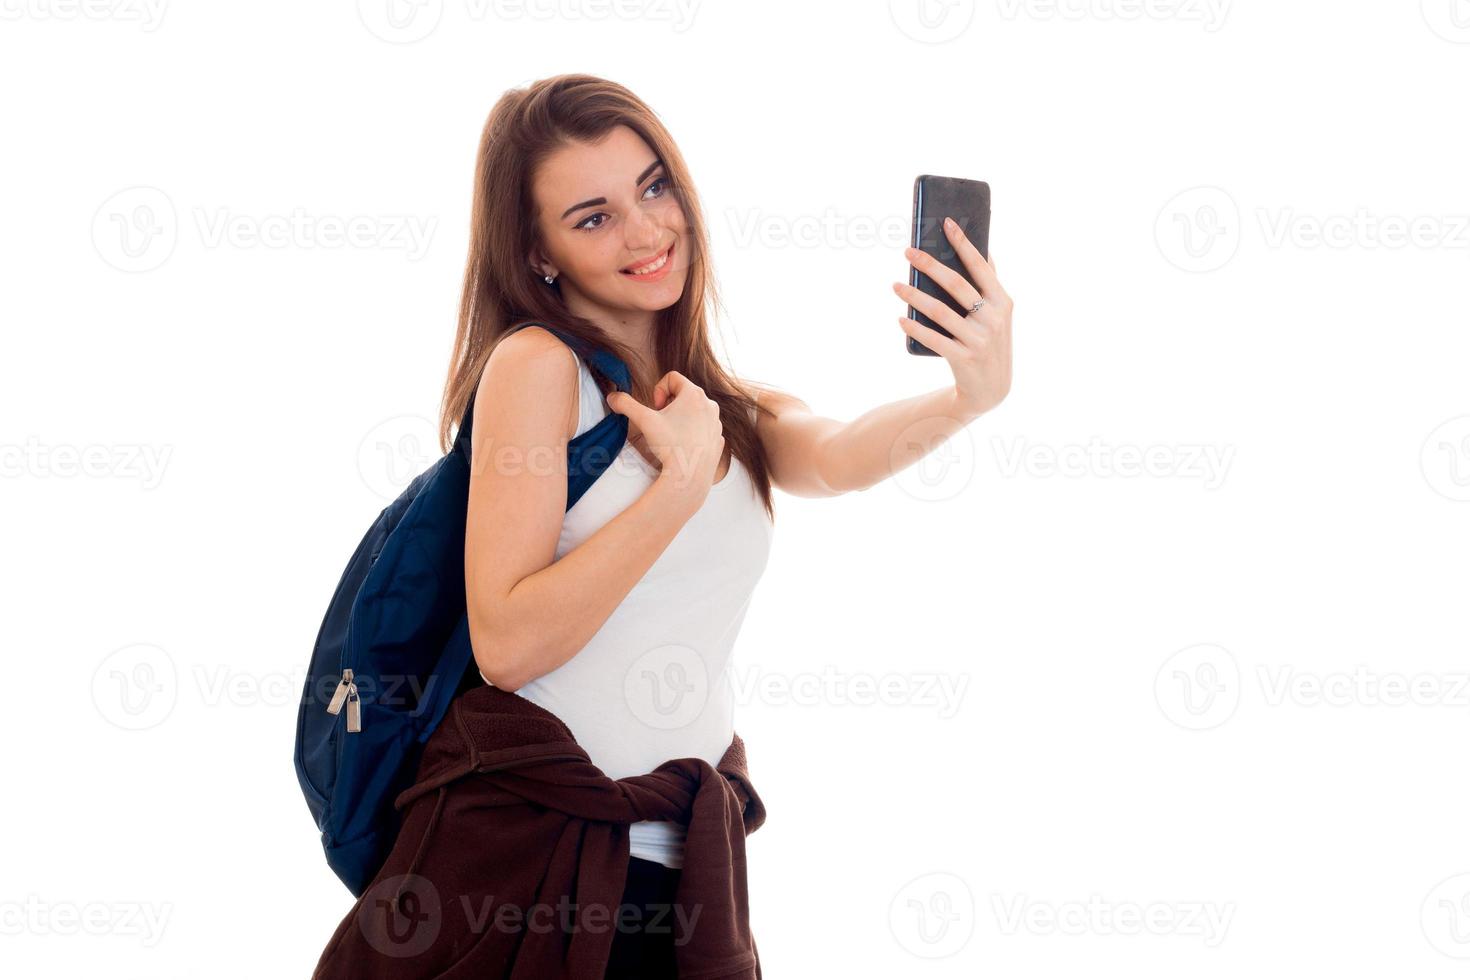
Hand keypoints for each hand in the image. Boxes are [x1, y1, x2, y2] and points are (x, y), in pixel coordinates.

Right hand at [606, 372, 725, 493]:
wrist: (689, 476)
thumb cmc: (670, 445)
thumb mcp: (644, 420)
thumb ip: (626, 404)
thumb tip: (612, 397)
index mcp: (694, 394)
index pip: (672, 377)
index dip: (659, 390)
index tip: (656, 409)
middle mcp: (709, 404)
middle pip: (684, 393)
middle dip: (670, 405)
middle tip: (662, 422)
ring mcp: (716, 422)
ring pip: (695, 411)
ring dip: (681, 418)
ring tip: (672, 435)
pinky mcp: (718, 438)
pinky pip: (703, 428)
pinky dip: (692, 432)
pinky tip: (684, 445)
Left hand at [892, 215, 1013, 420]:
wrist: (991, 390)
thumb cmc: (988, 341)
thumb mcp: (997, 314)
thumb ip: (987, 286)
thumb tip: (975, 248)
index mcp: (1003, 301)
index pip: (981, 266)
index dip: (963, 243)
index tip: (946, 223)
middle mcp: (994, 319)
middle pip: (957, 284)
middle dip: (930, 265)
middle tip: (908, 251)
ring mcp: (979, 340)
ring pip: (940, 311)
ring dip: (914, 296)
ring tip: (895, 285)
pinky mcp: (963, 359)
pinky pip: (933, 339)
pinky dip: (914, 327)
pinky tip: (900, 318)